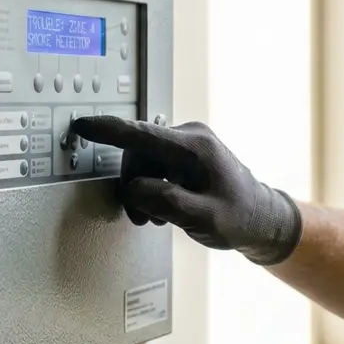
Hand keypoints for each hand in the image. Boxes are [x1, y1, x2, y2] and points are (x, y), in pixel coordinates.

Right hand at [71, 115, 302, 265]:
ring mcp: (187, 144)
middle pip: (138, 154)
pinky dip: (151, 188)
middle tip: (142, 218)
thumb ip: (166, 202)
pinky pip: (154, 166)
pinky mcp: (185, 155)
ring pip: (143, 163)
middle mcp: (189, 137)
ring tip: (156, 218)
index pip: (142, 134)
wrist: (262, 218)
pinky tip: (163, 209)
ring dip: (141, 191)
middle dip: (132, 186)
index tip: (82, 125)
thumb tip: (134, 189)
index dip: (108, 130)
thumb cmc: (238, 218)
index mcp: (194, 147)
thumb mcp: (203, 218)